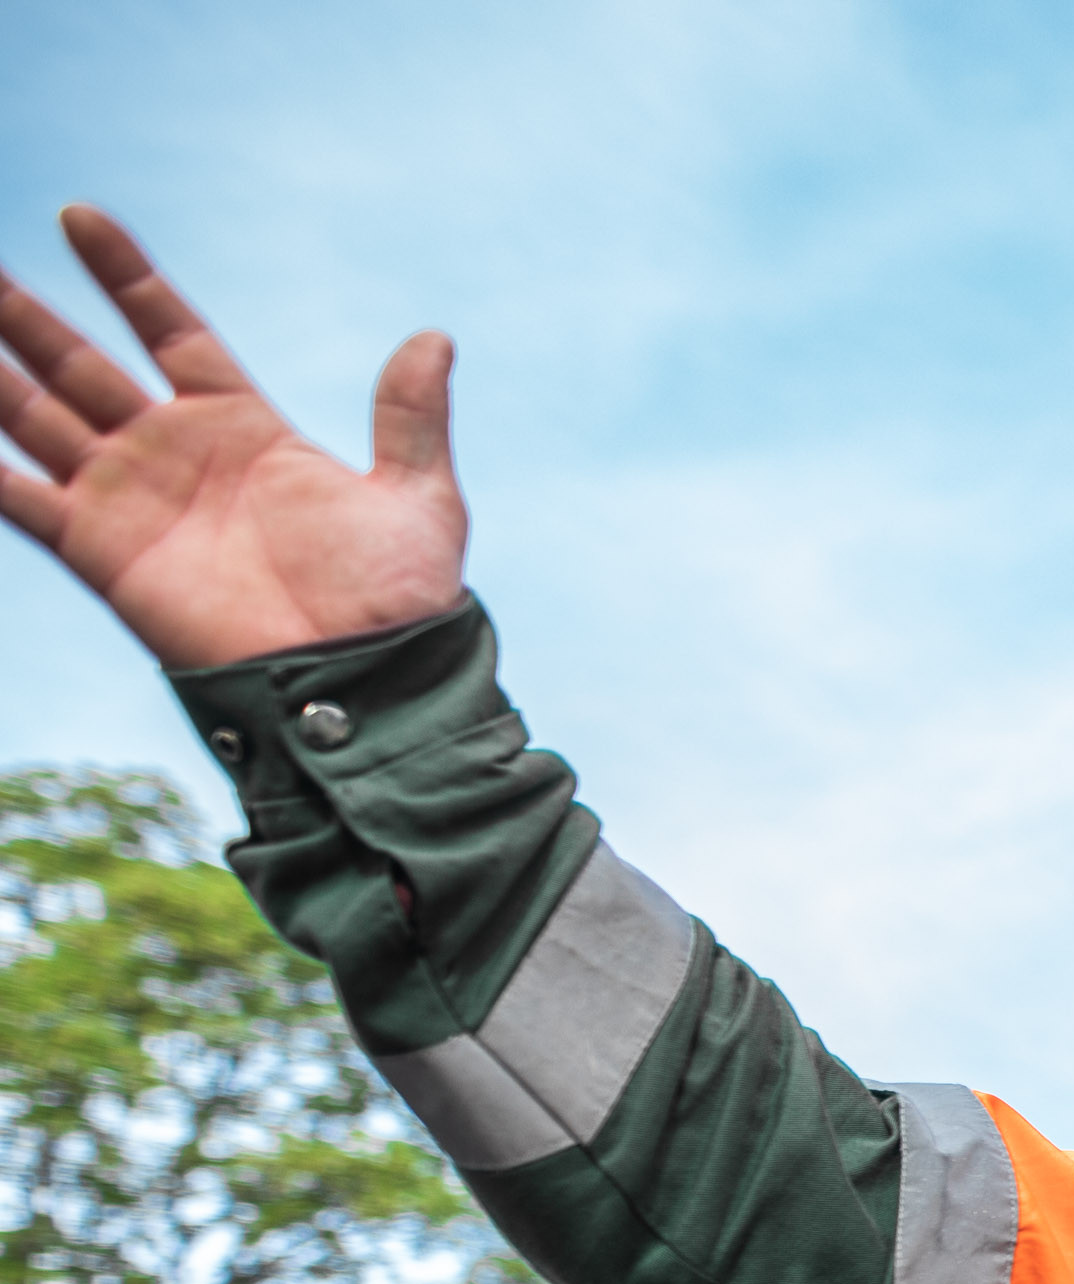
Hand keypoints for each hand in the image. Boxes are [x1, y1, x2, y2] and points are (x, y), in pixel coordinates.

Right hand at [0, 208, 466, 669]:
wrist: (365, 680)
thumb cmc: (397, 601)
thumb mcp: (418, 497)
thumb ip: (410, 418)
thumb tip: (434, 339)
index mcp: (243, 428)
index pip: (169, 330)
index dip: (125, 276)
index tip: (77, 215)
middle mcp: (173, 454)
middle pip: (80, 363)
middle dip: (22, 314)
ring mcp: (128, 500)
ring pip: (33, 414)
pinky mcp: (98, 551)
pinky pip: (16, 497)